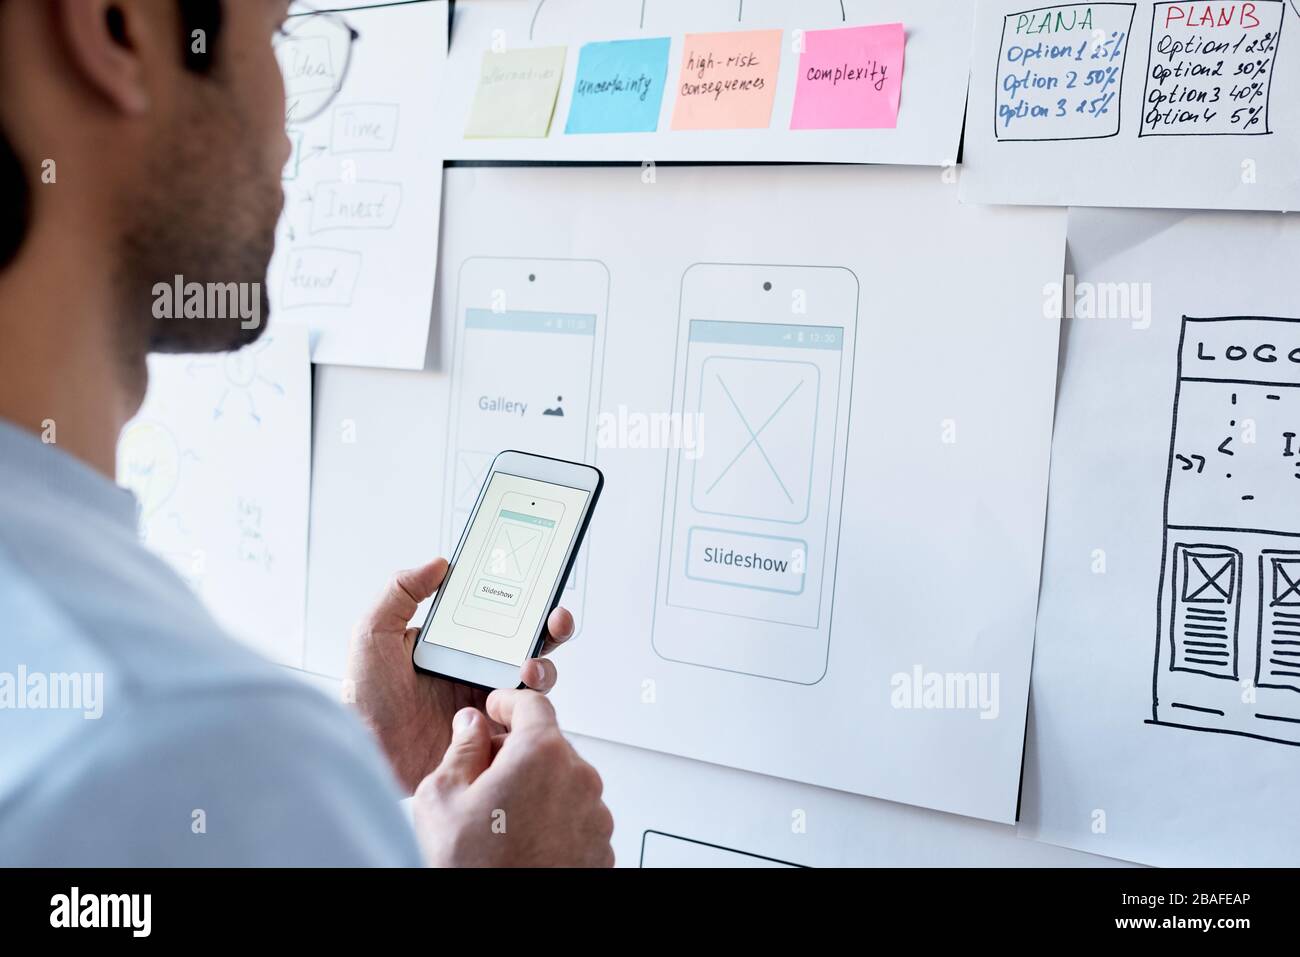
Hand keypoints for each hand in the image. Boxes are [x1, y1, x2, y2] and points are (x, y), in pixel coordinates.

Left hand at [346, 558, 575, 793]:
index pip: (501, 615)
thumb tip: (439, 563)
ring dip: (545, 669)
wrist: (369, 758)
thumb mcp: (373, 634)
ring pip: (537, 681)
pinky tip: (512, 706)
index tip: (540, 588)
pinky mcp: (494, 736)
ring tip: (528, 670)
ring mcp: (490, 703)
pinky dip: (532, 713)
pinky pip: (527, 723)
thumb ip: (400, 591)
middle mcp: (479, 670)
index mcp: (457, 644)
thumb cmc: (365, 700)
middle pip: (531, 643)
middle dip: (553, 628)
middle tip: (555, 622)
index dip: (526, 600)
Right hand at [412, 690, 613, 866]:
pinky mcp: (601, 848)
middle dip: (517, 754)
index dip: (509, 702)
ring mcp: (595, 816)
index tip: (496, 708)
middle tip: (482, 777)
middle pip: (548, 746)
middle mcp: (579, 779)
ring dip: (537, 790)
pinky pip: (576, 818)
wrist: (500, 929)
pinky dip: (553, 821)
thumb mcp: (442, 797)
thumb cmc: (472, 869)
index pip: (533, 704)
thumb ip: (461, 749)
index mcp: (542, 754)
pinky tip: (521, 842)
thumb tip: (471, 725)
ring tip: (499, 823)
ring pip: (564, 784)